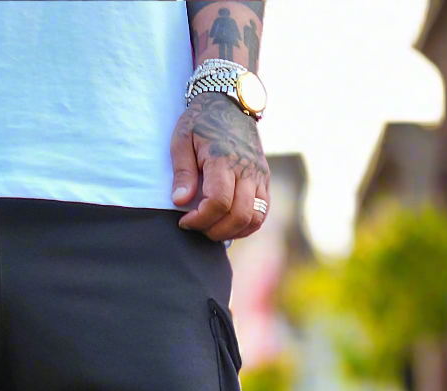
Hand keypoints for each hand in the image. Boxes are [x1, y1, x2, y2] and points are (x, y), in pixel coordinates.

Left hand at [170, 92, 269, 240]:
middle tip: (197, 227)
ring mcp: (259, 175)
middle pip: (238, 215)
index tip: (184, 222)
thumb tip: (180, 202)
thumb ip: (181, 172)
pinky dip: (246, 226)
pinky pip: (262, 213)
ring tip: (211, 227)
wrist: (231, 102)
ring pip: (254, 218)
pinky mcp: (265, 180)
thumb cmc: (201, 121)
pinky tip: (227, 224)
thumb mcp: (182, 139)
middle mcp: (246, 169)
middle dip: (214, 230)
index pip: (218, 202)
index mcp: (224, 158)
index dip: (200, 220)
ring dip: (232, 231)